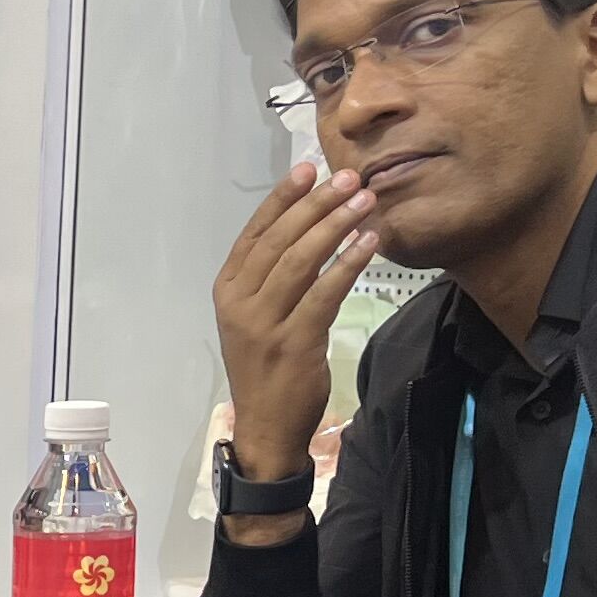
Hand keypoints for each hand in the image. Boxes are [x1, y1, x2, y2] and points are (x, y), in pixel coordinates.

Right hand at [211, 164, 380, 532]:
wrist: (266, 427)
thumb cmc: (265, 368)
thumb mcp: (256, 317)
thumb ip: (272, 277)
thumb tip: (308, 226)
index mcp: (226, 290)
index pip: (254, 233)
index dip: (282, 198)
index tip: (308, 168)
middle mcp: (238, 303)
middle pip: (279, 241)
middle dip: (316, 204)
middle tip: (348, 178)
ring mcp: (263, 324)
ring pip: (301, 261)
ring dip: (335, 226)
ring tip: (364, 201)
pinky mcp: (293, 344)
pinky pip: (324, 293)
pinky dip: (349, 264)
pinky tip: (370, 243)